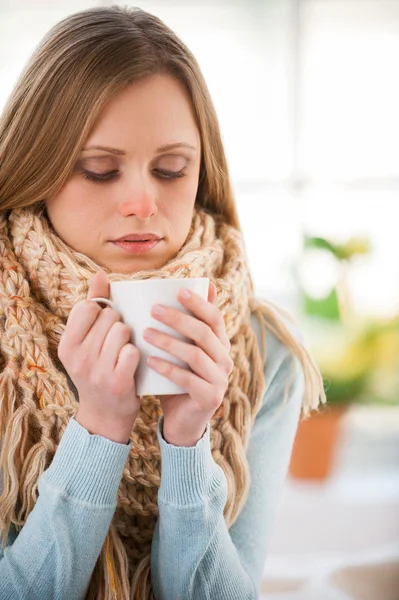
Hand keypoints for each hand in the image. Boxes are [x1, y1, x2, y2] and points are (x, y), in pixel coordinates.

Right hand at [58, 270, 140, 443]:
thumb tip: (101, 274)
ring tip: (123, 352)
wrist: (105, 415)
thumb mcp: (86, 341)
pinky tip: (132, 364)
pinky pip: (133, 350)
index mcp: (67, 344)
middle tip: (116, 342)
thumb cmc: (98, 368)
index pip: (88, 307)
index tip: (105, 325)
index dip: (103, 311)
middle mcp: (77, 357)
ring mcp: (96, 370)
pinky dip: (136, 354)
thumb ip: (93, 305)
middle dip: (118, 324)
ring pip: (123, 331)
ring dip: (129, 338)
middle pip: (110, 317)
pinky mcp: (116, 381)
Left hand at [144, 282, 233, 445]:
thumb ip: (183, 327)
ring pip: (196, 355)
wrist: (182, 421)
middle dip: (178, 319)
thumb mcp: (181, 351)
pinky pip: (188, 380)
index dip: (198, 303)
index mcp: (220, 344)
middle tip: (153, 310)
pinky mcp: (211, 398)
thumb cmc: (178, 379)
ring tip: (146, 334)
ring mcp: (220, 380)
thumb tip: (182, 291)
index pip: (214, 317)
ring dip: (169, 342)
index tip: (178, 290)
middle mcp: (225, 360)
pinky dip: (168, 368)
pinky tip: (150, 360)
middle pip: (204, 333)